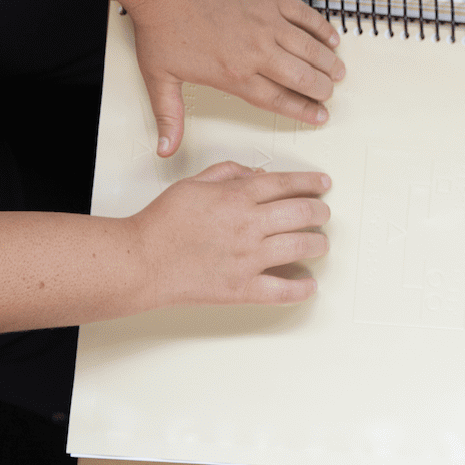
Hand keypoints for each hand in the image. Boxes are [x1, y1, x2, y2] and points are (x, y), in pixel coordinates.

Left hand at [127, 0, 344, 156]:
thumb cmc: (162, 21)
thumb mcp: (160, 75)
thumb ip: (169, 115)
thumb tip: (165, 148)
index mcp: (235, 74)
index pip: (280, 100)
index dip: (304, 111)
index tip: (318, 116)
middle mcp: (257, 51)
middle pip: (304, 78)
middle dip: (323, 90)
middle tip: (328, 93)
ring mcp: (268, 23)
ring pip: (312, 50)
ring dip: (329, 64)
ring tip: (338, 72)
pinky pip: (308, 17)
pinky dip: (324, 30)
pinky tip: (332, 40)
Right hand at [127, 161, 330, 307]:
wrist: (140, 261)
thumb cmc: (161, 224)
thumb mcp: (192, 184)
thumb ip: (227, 173)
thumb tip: (256, 173)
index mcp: (236, 197)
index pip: (286, 183)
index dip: (311, 182)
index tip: (324, 183)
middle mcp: (248, 225)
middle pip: (303, 213)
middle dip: (321, 211)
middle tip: (324, 214)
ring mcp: (248, 258)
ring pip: (302, 247)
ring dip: (319, 244)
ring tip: (320, 244)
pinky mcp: (242, 288)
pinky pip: (284, 291)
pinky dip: (302, 288)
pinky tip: (310, 284)